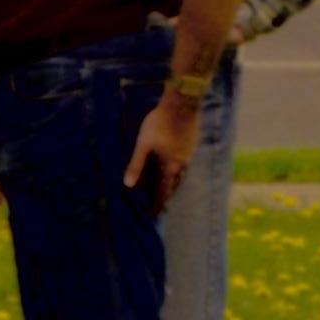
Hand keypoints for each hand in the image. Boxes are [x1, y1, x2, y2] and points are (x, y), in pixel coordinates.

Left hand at [121, 93, 201, 209]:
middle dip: (165, 196)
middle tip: (157, 204)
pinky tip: (171, 165)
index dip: (158, 204)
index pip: (164, 192)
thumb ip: (136, 165)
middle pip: (173, 186)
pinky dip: (175, 170)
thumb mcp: (143, 145)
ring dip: (171, 183)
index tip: (153, 215)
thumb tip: (127, 184)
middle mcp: (182, 165)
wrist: (181, 104)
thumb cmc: (159, 124)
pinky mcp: (191, 145)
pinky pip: (183, 164)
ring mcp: (189, 155)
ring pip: (179, 175)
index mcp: (171, 167)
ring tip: (164, 188)